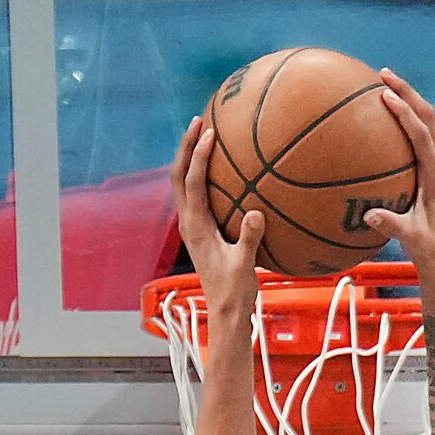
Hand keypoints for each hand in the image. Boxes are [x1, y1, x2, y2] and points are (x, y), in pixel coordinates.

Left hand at [170, 117, 262, 317]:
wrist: (225, 312)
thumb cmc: (234, 291)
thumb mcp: (245, 266)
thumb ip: (249, 239)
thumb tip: (256, 213)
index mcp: (196, 227)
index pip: (192, 181)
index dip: (199, 155)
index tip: (211, 133)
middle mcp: (188, 222)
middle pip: (178, 174)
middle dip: (186, 146)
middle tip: (199, 121)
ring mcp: (191, 226)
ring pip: (182, 183)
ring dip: (189, 158)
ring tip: (204, 136)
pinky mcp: (199, 230)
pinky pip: (194, 194)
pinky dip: (200, 175)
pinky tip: (218, 169)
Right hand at [365, 71, 434, 264]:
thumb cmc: (431, 250)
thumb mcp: (414, 240)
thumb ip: (395, 226)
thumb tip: (370, 215)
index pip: (422, 135)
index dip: (405, 114)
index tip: (385, 95)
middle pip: (427, 118)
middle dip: (407, 93)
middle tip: (383, 73)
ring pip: (425, 124)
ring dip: (408, 101)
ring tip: (383, 84)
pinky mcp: (431, 171)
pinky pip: (418, 139)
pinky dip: (404, 121)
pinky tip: (383, 116)